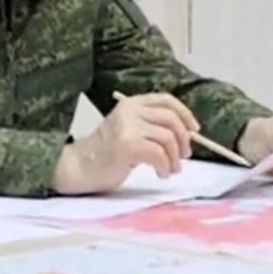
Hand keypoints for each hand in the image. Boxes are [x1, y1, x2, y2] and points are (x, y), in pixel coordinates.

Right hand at [52, 92, 198, 194]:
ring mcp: (127, 127)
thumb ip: (151, 127)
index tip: (194, 130)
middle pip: (171, 119)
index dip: (185, 114)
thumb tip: (186, 136)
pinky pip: (159, 154)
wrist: (78, 167)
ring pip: (168, 138)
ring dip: (174, 158)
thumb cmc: (105, 154)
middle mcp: (129, 110)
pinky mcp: (126, 145)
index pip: (166, 100)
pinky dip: (165, 166)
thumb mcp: (129, 130)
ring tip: (169, 169)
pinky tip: (160, 173)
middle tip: (183, 157)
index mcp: (130, 104)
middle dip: (183, 140)